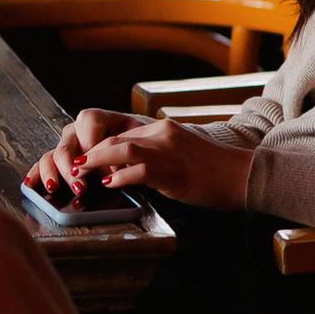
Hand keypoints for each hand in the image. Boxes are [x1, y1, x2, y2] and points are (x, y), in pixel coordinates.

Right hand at [25, 108, 151, 198]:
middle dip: (71, 166)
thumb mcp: (138, 141)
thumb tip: (112, 170)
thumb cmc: (137, 142)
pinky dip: (36, 174)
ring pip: (52, 155)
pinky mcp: (59, 160)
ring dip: (52, 172)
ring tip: (54, 187)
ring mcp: (67, 145)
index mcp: (97, 119)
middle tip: (80, 186)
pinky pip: (44, 164)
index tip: (103, 165)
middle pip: (68, 144)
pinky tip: (29, 184)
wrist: (137, 147)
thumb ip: (126, 149)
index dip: (93, 143)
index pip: (89, 122)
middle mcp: (77, 131)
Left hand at [79, 119, 254, 210]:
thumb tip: (122, 168)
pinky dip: (119, 176)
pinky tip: (108, 184)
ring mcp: (167, 149)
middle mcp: (161, 133)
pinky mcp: (172, 169)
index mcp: (160, 129)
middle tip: (73, 167)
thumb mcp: (178, 155)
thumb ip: (151, 156)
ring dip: (96, 160)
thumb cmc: (211, 170)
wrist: (241, 174)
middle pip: (114, 137)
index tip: (83, 159)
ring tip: (80, 171)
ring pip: (121, 148)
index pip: (119, 132)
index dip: (96, 146)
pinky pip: (139, 169)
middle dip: (90, 152)